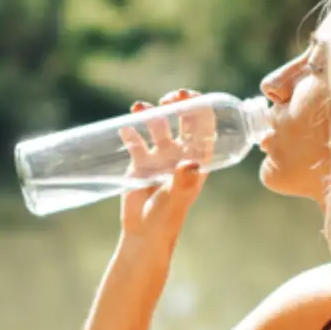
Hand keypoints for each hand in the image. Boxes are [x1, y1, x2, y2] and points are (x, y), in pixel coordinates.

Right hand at [119, 89, 214, 244]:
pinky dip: (131, 132)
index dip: (200, 108)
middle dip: (177, 104)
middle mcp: (181, 153)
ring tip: (139, 108)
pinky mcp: (140, 162)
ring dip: (151, 114)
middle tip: (167, 98)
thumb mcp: (177, 199)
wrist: (144, 232)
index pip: (205, 127)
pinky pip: (136, 141)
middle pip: (184, 120)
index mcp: (198, 159)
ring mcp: (161, 156)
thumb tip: (191, 164)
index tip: (188, 96)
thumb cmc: (167, 218)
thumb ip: (184, 182)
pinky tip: (125, 128)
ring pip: (158, 126)